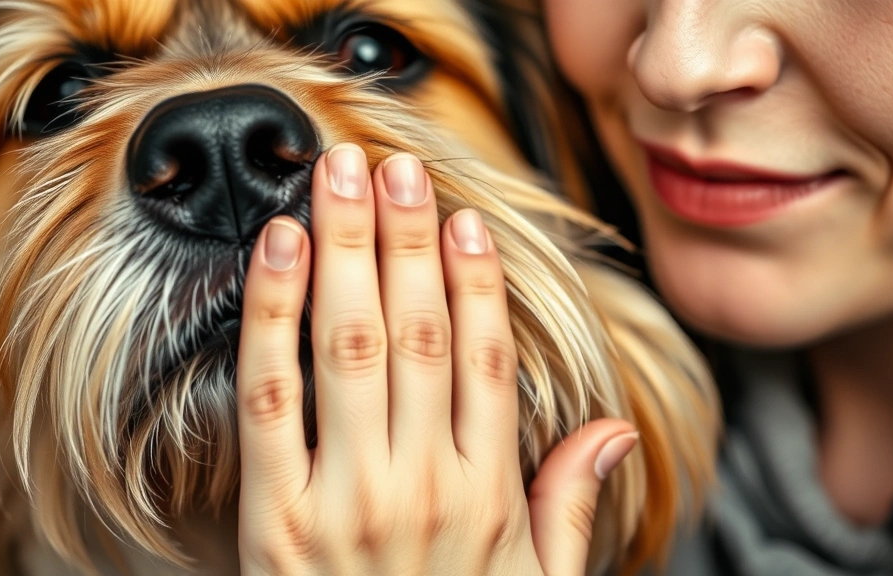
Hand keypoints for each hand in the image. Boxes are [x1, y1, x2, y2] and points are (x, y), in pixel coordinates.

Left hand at [236, 143, 637, 574]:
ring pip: (352, 348)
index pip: (483, 363)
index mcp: (488, 496)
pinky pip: (273, 398)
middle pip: (417, 335)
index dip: (475, 284)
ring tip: (341, 177)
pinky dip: (273, 316)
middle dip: (405, 240)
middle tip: (395, 165)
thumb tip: (619, 430)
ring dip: (347, 250)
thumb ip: (570, 504)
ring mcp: (348, 499)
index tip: (466, 221)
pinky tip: (280, 250)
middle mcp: (423, 487)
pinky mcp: (277, 520)